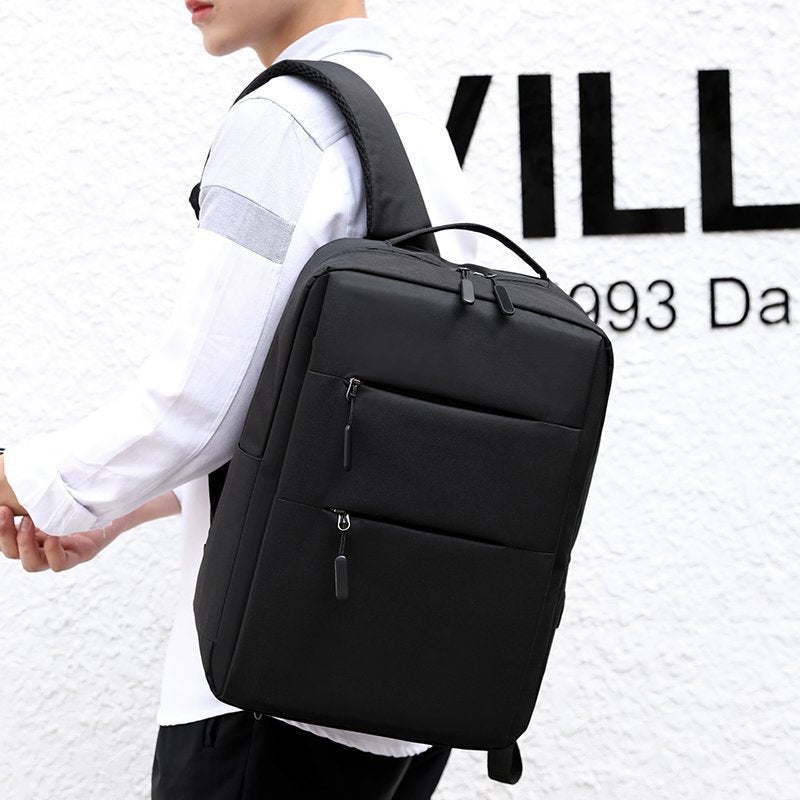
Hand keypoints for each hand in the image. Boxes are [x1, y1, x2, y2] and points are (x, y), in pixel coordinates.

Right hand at [0, 492, 179, 573]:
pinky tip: (52, 536)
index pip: (7, 537)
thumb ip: (40, 489)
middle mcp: (45, 543)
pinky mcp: (82, 554)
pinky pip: (59, 564)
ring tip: (27, 522)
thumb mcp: (60, 489)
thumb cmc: (89, 490)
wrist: (124, 496)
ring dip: (24, 545)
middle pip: (13, 552)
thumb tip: (13, 468)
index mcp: (35, 529)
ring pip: (32, 564)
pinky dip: (53, 552)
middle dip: (4, 534)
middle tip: (4, 512)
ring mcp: (62, 551)